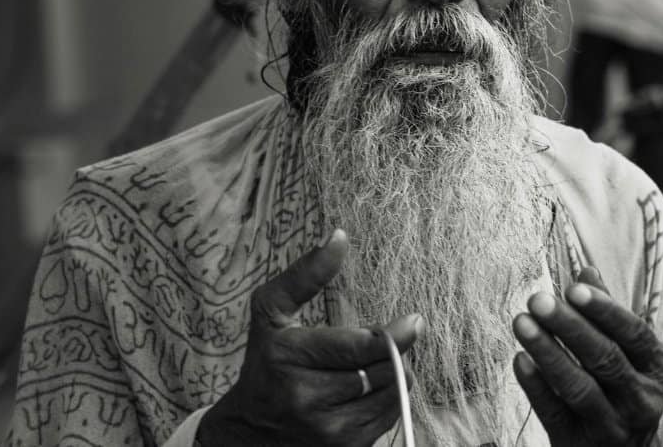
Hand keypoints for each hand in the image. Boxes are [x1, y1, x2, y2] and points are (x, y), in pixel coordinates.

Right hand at [197, 229, 421, 446]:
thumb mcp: (271, 313)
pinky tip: (363, 393)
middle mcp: (307, 399)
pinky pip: (390, 416)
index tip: (415, 321)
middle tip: (382, 344)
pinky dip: (387, 399)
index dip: (395, 335)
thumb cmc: (266, 364)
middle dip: (391, 352)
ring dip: (392, 376)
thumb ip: (306, 274)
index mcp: (289, 357)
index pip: (361, 347)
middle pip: (385, 369)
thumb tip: (339, 235)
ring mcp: (328, 432)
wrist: (247, 434)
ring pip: (393, 393)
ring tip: (367, 368)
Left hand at [512, 267, 662, 445]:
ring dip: (548, 352)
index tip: (574, 288)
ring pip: (579, 387)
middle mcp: (643, 399)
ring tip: (520, 322)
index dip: (605, 311)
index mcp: (658, 368)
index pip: (634, 334)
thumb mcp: (628, 355)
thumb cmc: (621, 390)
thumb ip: (608, 315)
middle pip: (605, 358)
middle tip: (537, 299)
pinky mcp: (580, 444)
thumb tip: (587, 271)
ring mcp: (613, 426)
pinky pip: (555, 413)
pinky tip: (519, 360)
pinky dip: (536, 386)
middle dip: (569, 326)